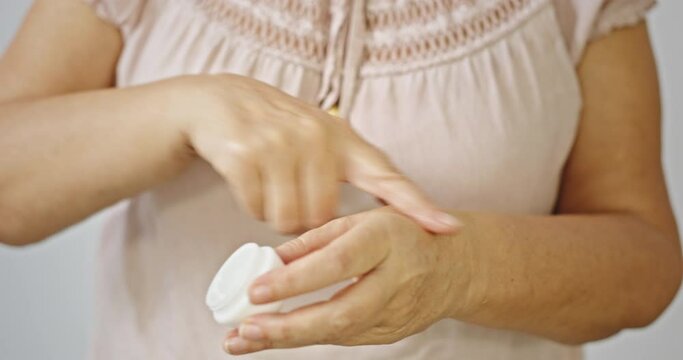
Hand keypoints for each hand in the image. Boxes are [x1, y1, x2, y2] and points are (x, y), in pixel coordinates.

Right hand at [166, 75, 459, 233]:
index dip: (418, 205)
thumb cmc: (276, 128)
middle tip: (291, 192)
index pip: (387, 176)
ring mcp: (280, 144)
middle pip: (323, 217)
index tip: (448, 227)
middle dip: (305, 219)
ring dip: (276, 214)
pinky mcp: (246, 155)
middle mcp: (316, 138)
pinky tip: (250, 180)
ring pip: (288, 220)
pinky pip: (256, 210)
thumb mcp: (318, 137)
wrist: (218, 101)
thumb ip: (346, 169)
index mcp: (342, 139)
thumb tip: (375, 223)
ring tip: (271, 184)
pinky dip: (252, 206)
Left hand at [223, 208, 468, 354]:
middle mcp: (394, 279)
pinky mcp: (391, 333)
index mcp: (385, 240)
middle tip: (245, 330)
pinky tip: (273, 337)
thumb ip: (316, 240)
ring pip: (339, 334)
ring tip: (243, 340)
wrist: (454, 266)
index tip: (256, 290)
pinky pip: (344, 339)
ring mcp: (396, 313)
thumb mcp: (361, 221)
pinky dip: (306, 339)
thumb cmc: (403, 234)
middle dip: (288, 327)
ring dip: (288, 339)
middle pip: (341, 313)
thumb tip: (271, 260)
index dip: (295, 280)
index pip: (337, 263)